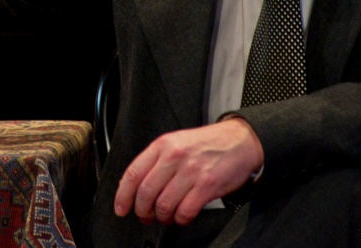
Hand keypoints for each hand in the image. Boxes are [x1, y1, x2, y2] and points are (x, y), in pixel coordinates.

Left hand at [113, 118, 263, 225]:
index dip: (122, 195)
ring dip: (162, 217)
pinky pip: (185, 211)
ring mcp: (191, 171)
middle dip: (142, 211)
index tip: (121, 208)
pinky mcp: (207, 185)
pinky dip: (180, 219)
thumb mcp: (176, 142)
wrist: (240, 141)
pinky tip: (181, 216)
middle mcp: (174, 157)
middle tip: (145, 217)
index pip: (132, 173)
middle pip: (145, 193)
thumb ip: (155, 161)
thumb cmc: (207, 144)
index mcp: (162, 145)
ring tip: (165, 217)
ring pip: (164, 205)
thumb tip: (134, 185)